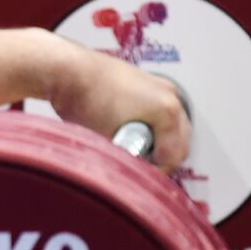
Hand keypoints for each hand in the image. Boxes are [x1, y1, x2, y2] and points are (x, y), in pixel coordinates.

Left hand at [46, 35, 191, 172]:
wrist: (69, 71)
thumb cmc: (85, 100)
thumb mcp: (110, 143)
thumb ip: (131, 161)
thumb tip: (136, 175)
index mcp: (167, 112)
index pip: (174, 157)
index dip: (157, 173)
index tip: (142, 179)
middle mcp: (170, 96)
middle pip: (181, 142)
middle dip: (163, 158)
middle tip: (142, 169)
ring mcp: (161, 87)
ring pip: (174, 126)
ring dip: (161, 142)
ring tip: (137, 152)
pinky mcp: (149, 83)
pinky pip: (162, 113)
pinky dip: (154, 127)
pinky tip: (133, 133)